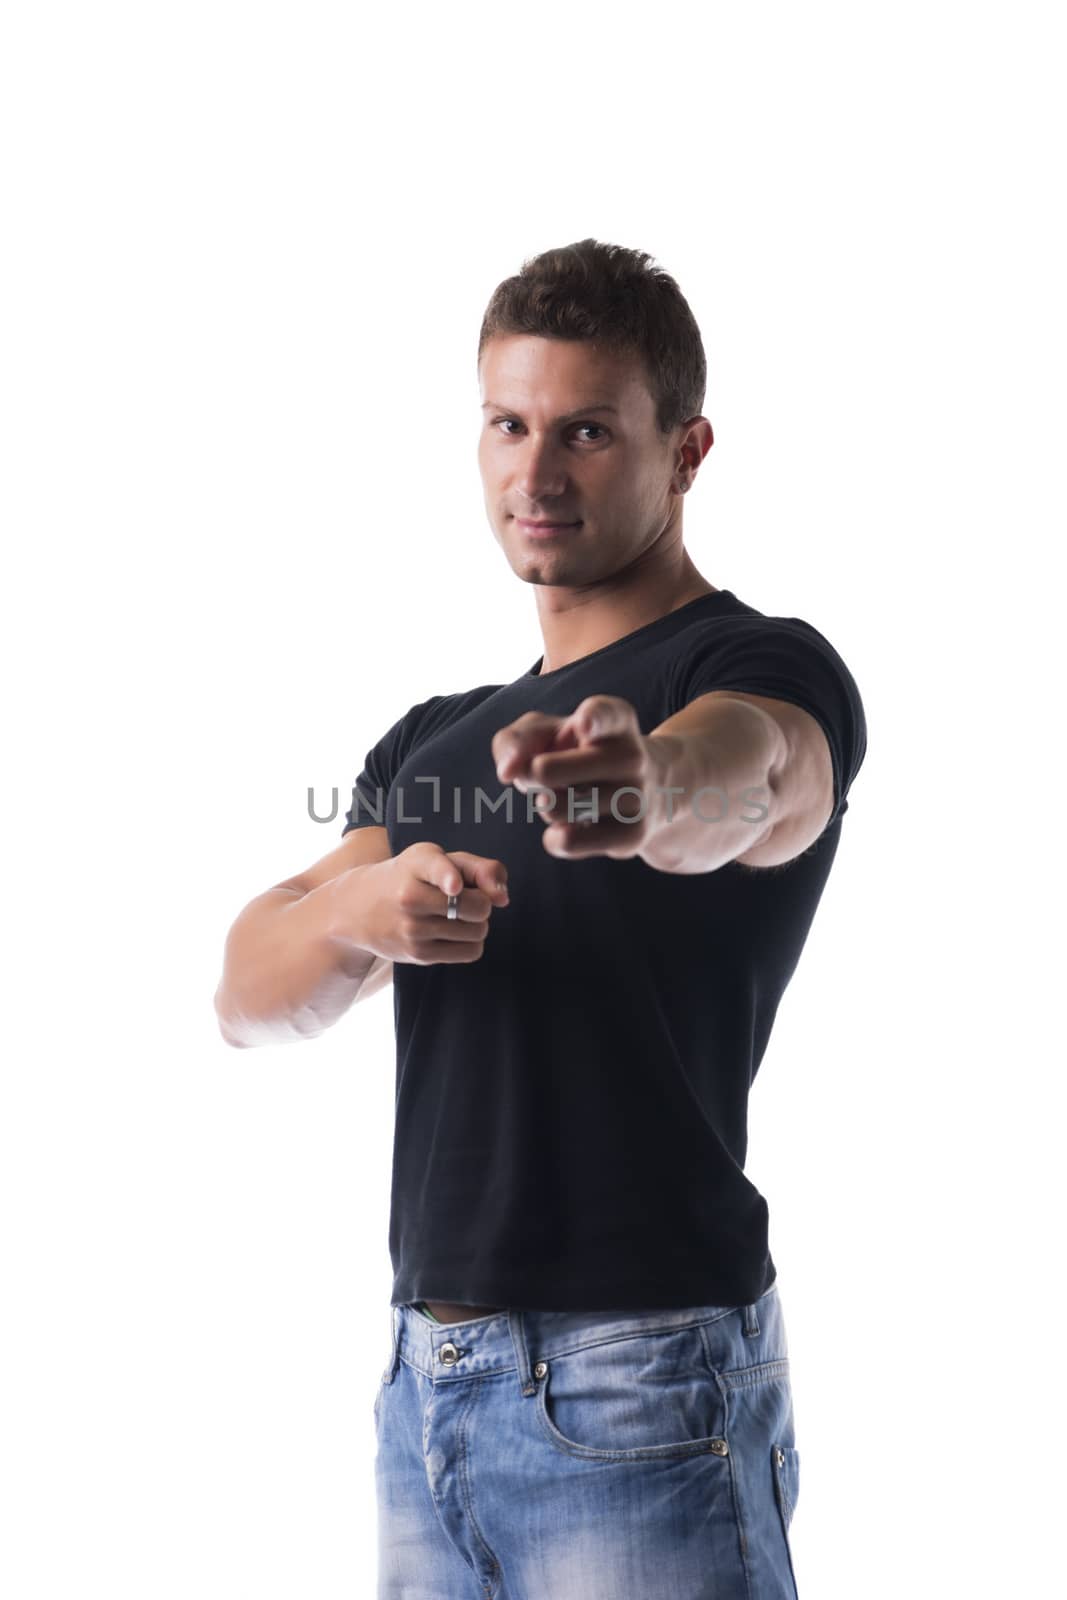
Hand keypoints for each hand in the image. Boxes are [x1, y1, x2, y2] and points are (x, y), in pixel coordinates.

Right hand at [334, 842, 508, 965]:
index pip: (437, 869)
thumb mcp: (437, 859)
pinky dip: (471, 942)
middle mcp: (411, 896)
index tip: (454, 887)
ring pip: (478, 931)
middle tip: (464, 898)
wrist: (360, 907)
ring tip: (454, 915)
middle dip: (481, 903)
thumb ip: (480, 868)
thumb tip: (503, 898)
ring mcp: (413, 929)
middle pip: (478, 906)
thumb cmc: (411, 876)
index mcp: (417, 863)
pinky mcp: (418, 954)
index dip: (449, 877)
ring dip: (476, 923)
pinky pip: (471, 952)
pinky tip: (452, 932)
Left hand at [492, 695, 665, 860]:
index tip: (583, 724)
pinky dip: (556, 837)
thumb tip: (507, 771)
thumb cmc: (579, 756)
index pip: (606, 715)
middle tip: (544, 772)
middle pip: (546, 771)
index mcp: (616, 720)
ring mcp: (636, 796)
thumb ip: (515, 740)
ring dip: (546, 805)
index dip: (592, 719)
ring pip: (554, 809)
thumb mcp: (546, 735)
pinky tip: (571, 826)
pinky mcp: (633, 834)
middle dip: (531, 774)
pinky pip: (569, 841)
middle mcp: (632, 755)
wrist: (641, 794)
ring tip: (567, 797)